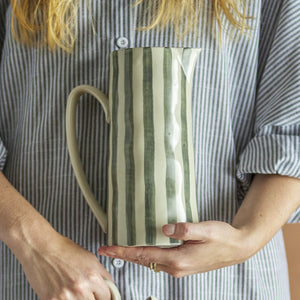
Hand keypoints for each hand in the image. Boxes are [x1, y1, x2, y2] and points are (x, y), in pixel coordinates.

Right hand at [19, 232, 112, 299]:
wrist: (40, 247)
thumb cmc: (63, 250)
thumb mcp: (90, 258)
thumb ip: (101, 274)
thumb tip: (109, 286)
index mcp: (92, 276)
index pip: (107, 296)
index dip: (104, 295)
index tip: (101, 295)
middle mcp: (80, 288)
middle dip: (92, 298)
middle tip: (87, 292)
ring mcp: (65, 297)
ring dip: (79, 299)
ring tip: (73, 290)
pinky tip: (64, 293)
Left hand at [98, 221, 252, 277]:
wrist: (237, 248)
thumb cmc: (222, 238)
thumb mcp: (205, 230)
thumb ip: (184, 229)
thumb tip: (163, 228)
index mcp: (178, 260)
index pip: (143, 255)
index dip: (123, 251)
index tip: (107, 249)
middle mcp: (175, 267)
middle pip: (142, 260)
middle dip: (123, 254)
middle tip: (106, 248)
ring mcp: (178, 268)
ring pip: (149, 261)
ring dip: (133, 255)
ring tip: (120, 247)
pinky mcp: (182, 264)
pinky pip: (157, 260)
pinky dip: (145, 254)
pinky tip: (143, 247)